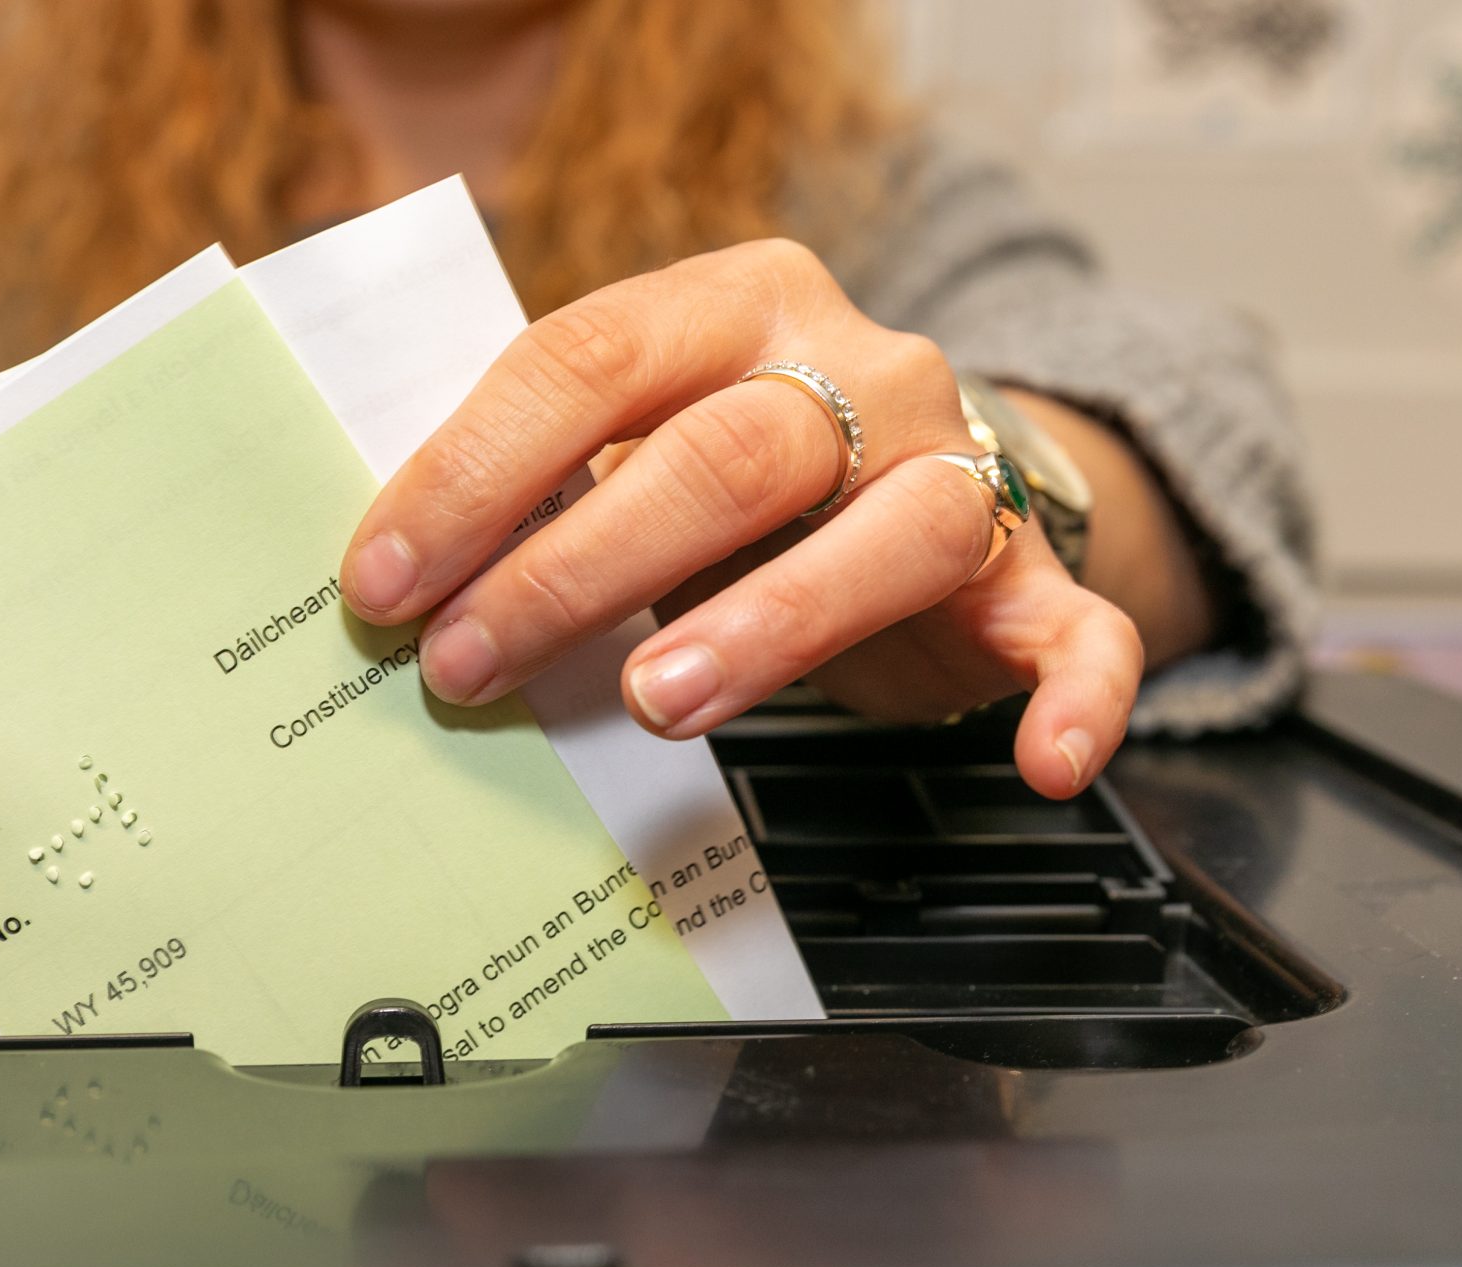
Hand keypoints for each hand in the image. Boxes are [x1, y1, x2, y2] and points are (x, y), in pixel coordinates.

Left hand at [338, 238, 1144, 797]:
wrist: (921, 489)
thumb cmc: (741, 483)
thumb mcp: (637, 447)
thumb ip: (547, 487)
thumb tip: (390, 582)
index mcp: (736, 304)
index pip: (588, 358)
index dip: (474, 474)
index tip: (383, 581)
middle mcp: (862, 369)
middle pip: (727, 450)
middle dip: (581, 562)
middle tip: (470, 660)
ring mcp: (957, 470)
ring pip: (887, 532)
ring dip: (770, 622)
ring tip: (662, 702)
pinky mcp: (1033, 576)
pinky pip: (1078, 630)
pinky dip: (1077, 696)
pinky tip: (1045, 767)